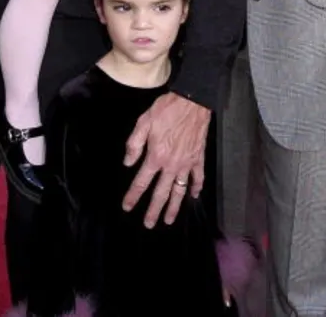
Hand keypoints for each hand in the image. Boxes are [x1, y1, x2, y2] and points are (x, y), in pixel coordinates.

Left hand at [122, 93, 210, 227]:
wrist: (192, 102)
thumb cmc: (166, 110)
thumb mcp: (143, 122)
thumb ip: (134, 143)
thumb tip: (127, 162)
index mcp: (156, 157)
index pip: (141, 182)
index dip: (133, 195)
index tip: (127, 207)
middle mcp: (171, 165)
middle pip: (161, 193)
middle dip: (153, 210)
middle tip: (149, 224)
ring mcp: (186, 163)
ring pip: (179, 190)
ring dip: (174, 207)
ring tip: (168, 220)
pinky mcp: (198, 158)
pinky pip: (198, 177)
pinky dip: (196, 188)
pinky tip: (194, 196)